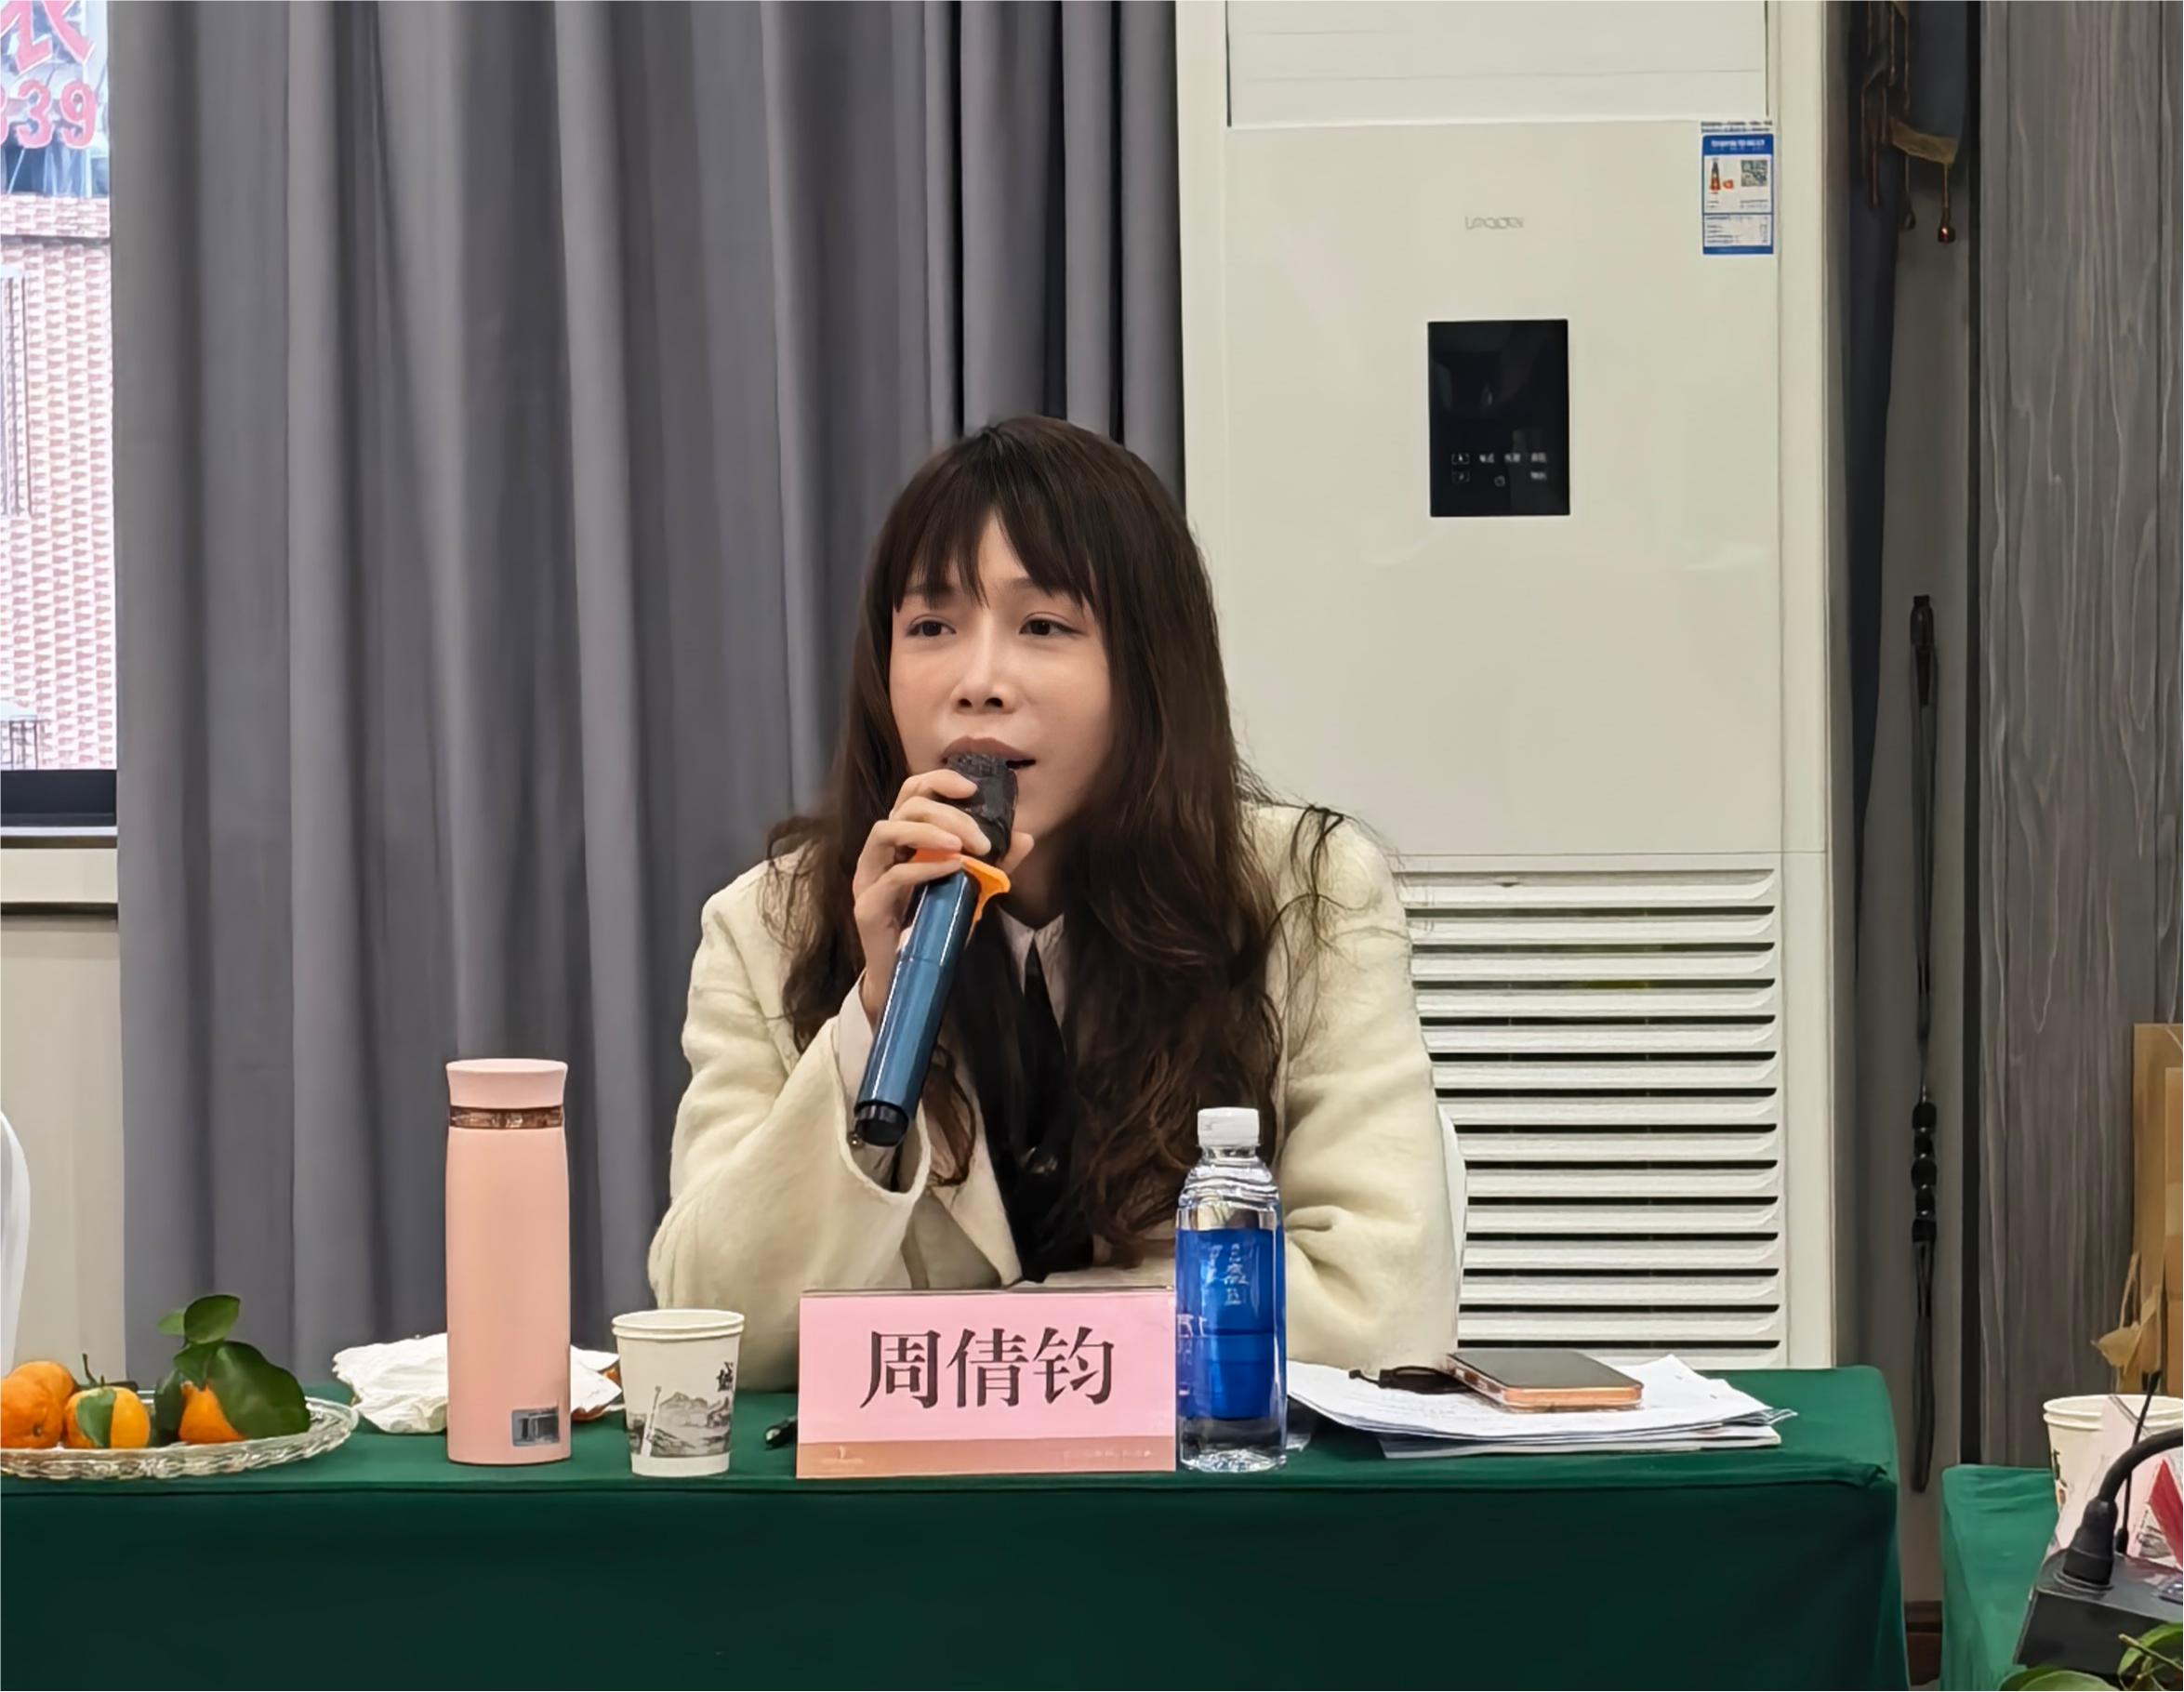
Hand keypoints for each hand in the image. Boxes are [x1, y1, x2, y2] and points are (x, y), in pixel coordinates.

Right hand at [852, 769, 1033, 1024]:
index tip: (972, 788)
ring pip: (886, 830)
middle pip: (904, 806)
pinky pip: (892, 875)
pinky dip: (925, 867)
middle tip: (981, 839)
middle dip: (947, 814)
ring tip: (962, 847)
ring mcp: (868, 877)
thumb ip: (994, 864)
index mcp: (902, 841)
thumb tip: (1026, 837)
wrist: (905, 979)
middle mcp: (880, 852)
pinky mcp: (867, 905)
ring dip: (928, 832)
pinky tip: (953, 869)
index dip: (939, 781)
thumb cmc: (933, 929)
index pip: (912, 792)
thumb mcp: (969, 890)